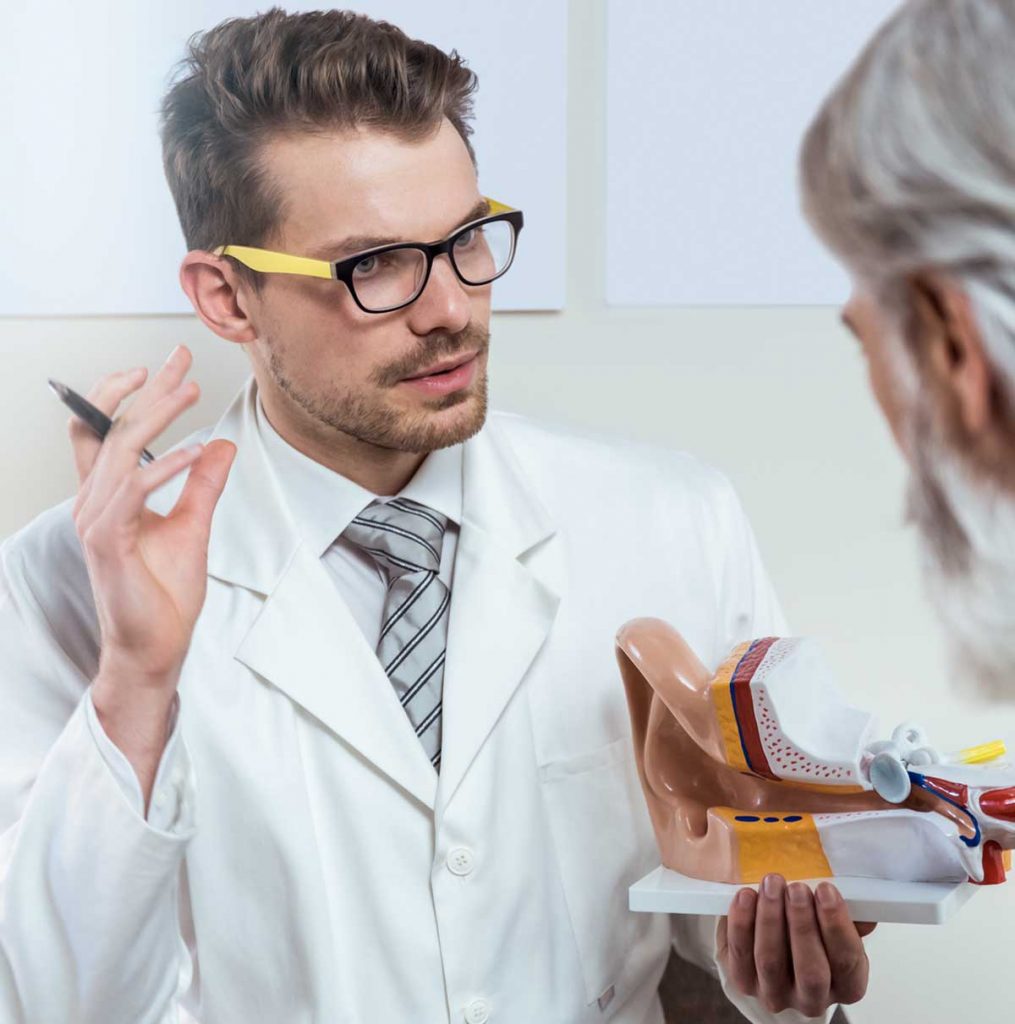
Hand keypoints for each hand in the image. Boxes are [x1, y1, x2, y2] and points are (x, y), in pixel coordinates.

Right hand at [71, 344, 235, 684]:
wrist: (155, 647)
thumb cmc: (164, 594)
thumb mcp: (193, 526)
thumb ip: (202, 485)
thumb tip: (221, 446)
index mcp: (108, 496)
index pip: (110, 431)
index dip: (132, 393)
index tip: (170, 365)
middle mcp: (94, 502)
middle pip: (112, 429)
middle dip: (147, 389)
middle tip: (180, 359)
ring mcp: (96, 521)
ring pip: (119, 452)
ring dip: (157, 418)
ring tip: (190, 391)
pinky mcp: (107, 543)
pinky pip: (132, 493)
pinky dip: (163, 469)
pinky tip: (193, 451)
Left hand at [717, 874, 874, 1017]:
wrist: (768, 937)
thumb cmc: (807, 926)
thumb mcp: (833, 921)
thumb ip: (850, 916)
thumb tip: (862, 910)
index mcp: (844, 984)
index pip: (848, 963)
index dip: (837, 925)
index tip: (826, 890)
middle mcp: (812, 998)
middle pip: (811, 971)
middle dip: (803, 925)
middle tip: (797, 889)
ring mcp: (775, 993)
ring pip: (771, 961)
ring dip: (771, 918)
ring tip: (772, 884)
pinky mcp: (744, 982)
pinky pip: (740, 954)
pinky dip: (742, 922)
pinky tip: (746, 896)